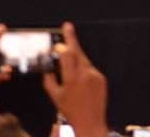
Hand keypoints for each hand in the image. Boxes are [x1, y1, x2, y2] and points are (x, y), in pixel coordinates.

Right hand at [43, 22, 107, 136]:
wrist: (91, 123)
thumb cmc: (72, 112)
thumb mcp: (55, 97)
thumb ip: (49, 81)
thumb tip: (48, 69)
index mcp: (72, 79)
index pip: (67, 55)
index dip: (61, 48)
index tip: (56, 46)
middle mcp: (85, 75)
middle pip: (78, 51)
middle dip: (71, 38)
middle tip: (67, 26)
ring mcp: (95, 76)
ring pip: (83, 60)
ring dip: (76, 58)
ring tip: (69, 62)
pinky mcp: (101, 79)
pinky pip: (90, 70)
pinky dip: (83, 70)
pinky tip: (80, 81)